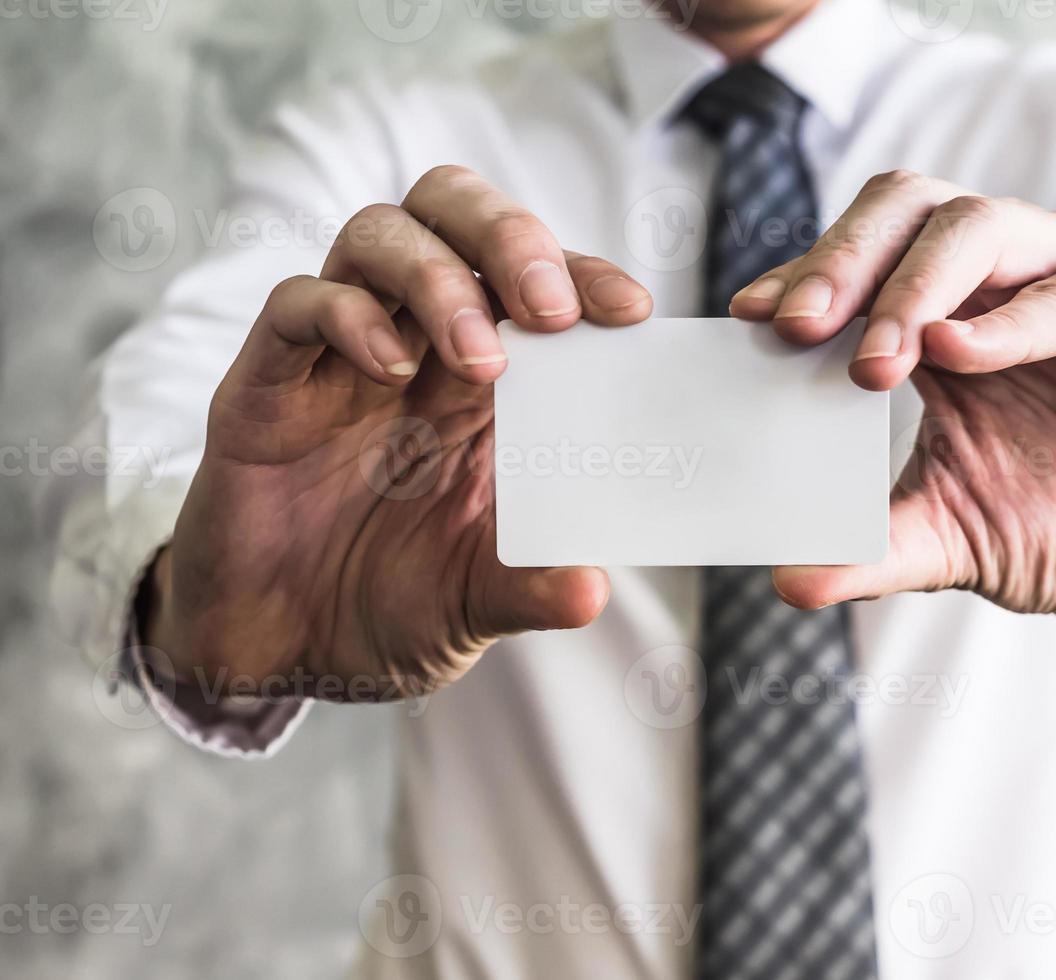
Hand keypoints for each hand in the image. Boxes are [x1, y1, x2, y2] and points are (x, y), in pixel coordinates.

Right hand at [146, 165, 651, 698]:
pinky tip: (388, 368)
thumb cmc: (390, 607)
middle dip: (509, 237)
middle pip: (455, 212)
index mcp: (484, 378)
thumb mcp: (477, 603)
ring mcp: (340, 354)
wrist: (281, 652)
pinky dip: (345, 316)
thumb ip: (530, 588)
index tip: (632, 312)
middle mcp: (416, 344)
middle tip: (549, 310)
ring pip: (380, 235)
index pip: (537, 279)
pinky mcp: (268, 381)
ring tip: (480, 360)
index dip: (585, 275)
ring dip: (439, 278)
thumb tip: (592, 591)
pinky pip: (297, 304)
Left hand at [731, 171, 1055, 615]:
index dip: (803, 280)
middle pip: (905, 210)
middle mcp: (997, 281)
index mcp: (939, 322)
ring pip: (978, 223)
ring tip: (875, 358)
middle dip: (843, 260)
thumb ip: (876, 548)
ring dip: (915, 286)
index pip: (856, 266)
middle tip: (794, 325)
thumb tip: (788, 581)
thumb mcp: (958, 541)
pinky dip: (1017, 318)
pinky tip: (964, 354)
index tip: (747, 324)